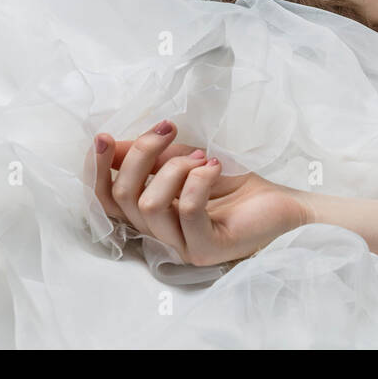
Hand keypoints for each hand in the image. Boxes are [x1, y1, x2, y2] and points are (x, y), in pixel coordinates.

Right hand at [89, 121, 309, 266]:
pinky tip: (216, 167)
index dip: (97, 170)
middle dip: (142, 154)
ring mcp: (181, 245)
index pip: (106, 199)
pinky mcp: (205, 249)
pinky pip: (186, 211)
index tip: (105, 136)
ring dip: (175, 168)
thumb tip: (112, 145)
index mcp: (150, 213)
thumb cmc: (232, 180)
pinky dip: (198, 180)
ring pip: (149, 205)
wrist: (279, 198)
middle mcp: (160, 234)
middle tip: (170, 130)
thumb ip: (149, 156)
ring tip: (205, 156)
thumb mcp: (184, 158)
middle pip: (123, 197)